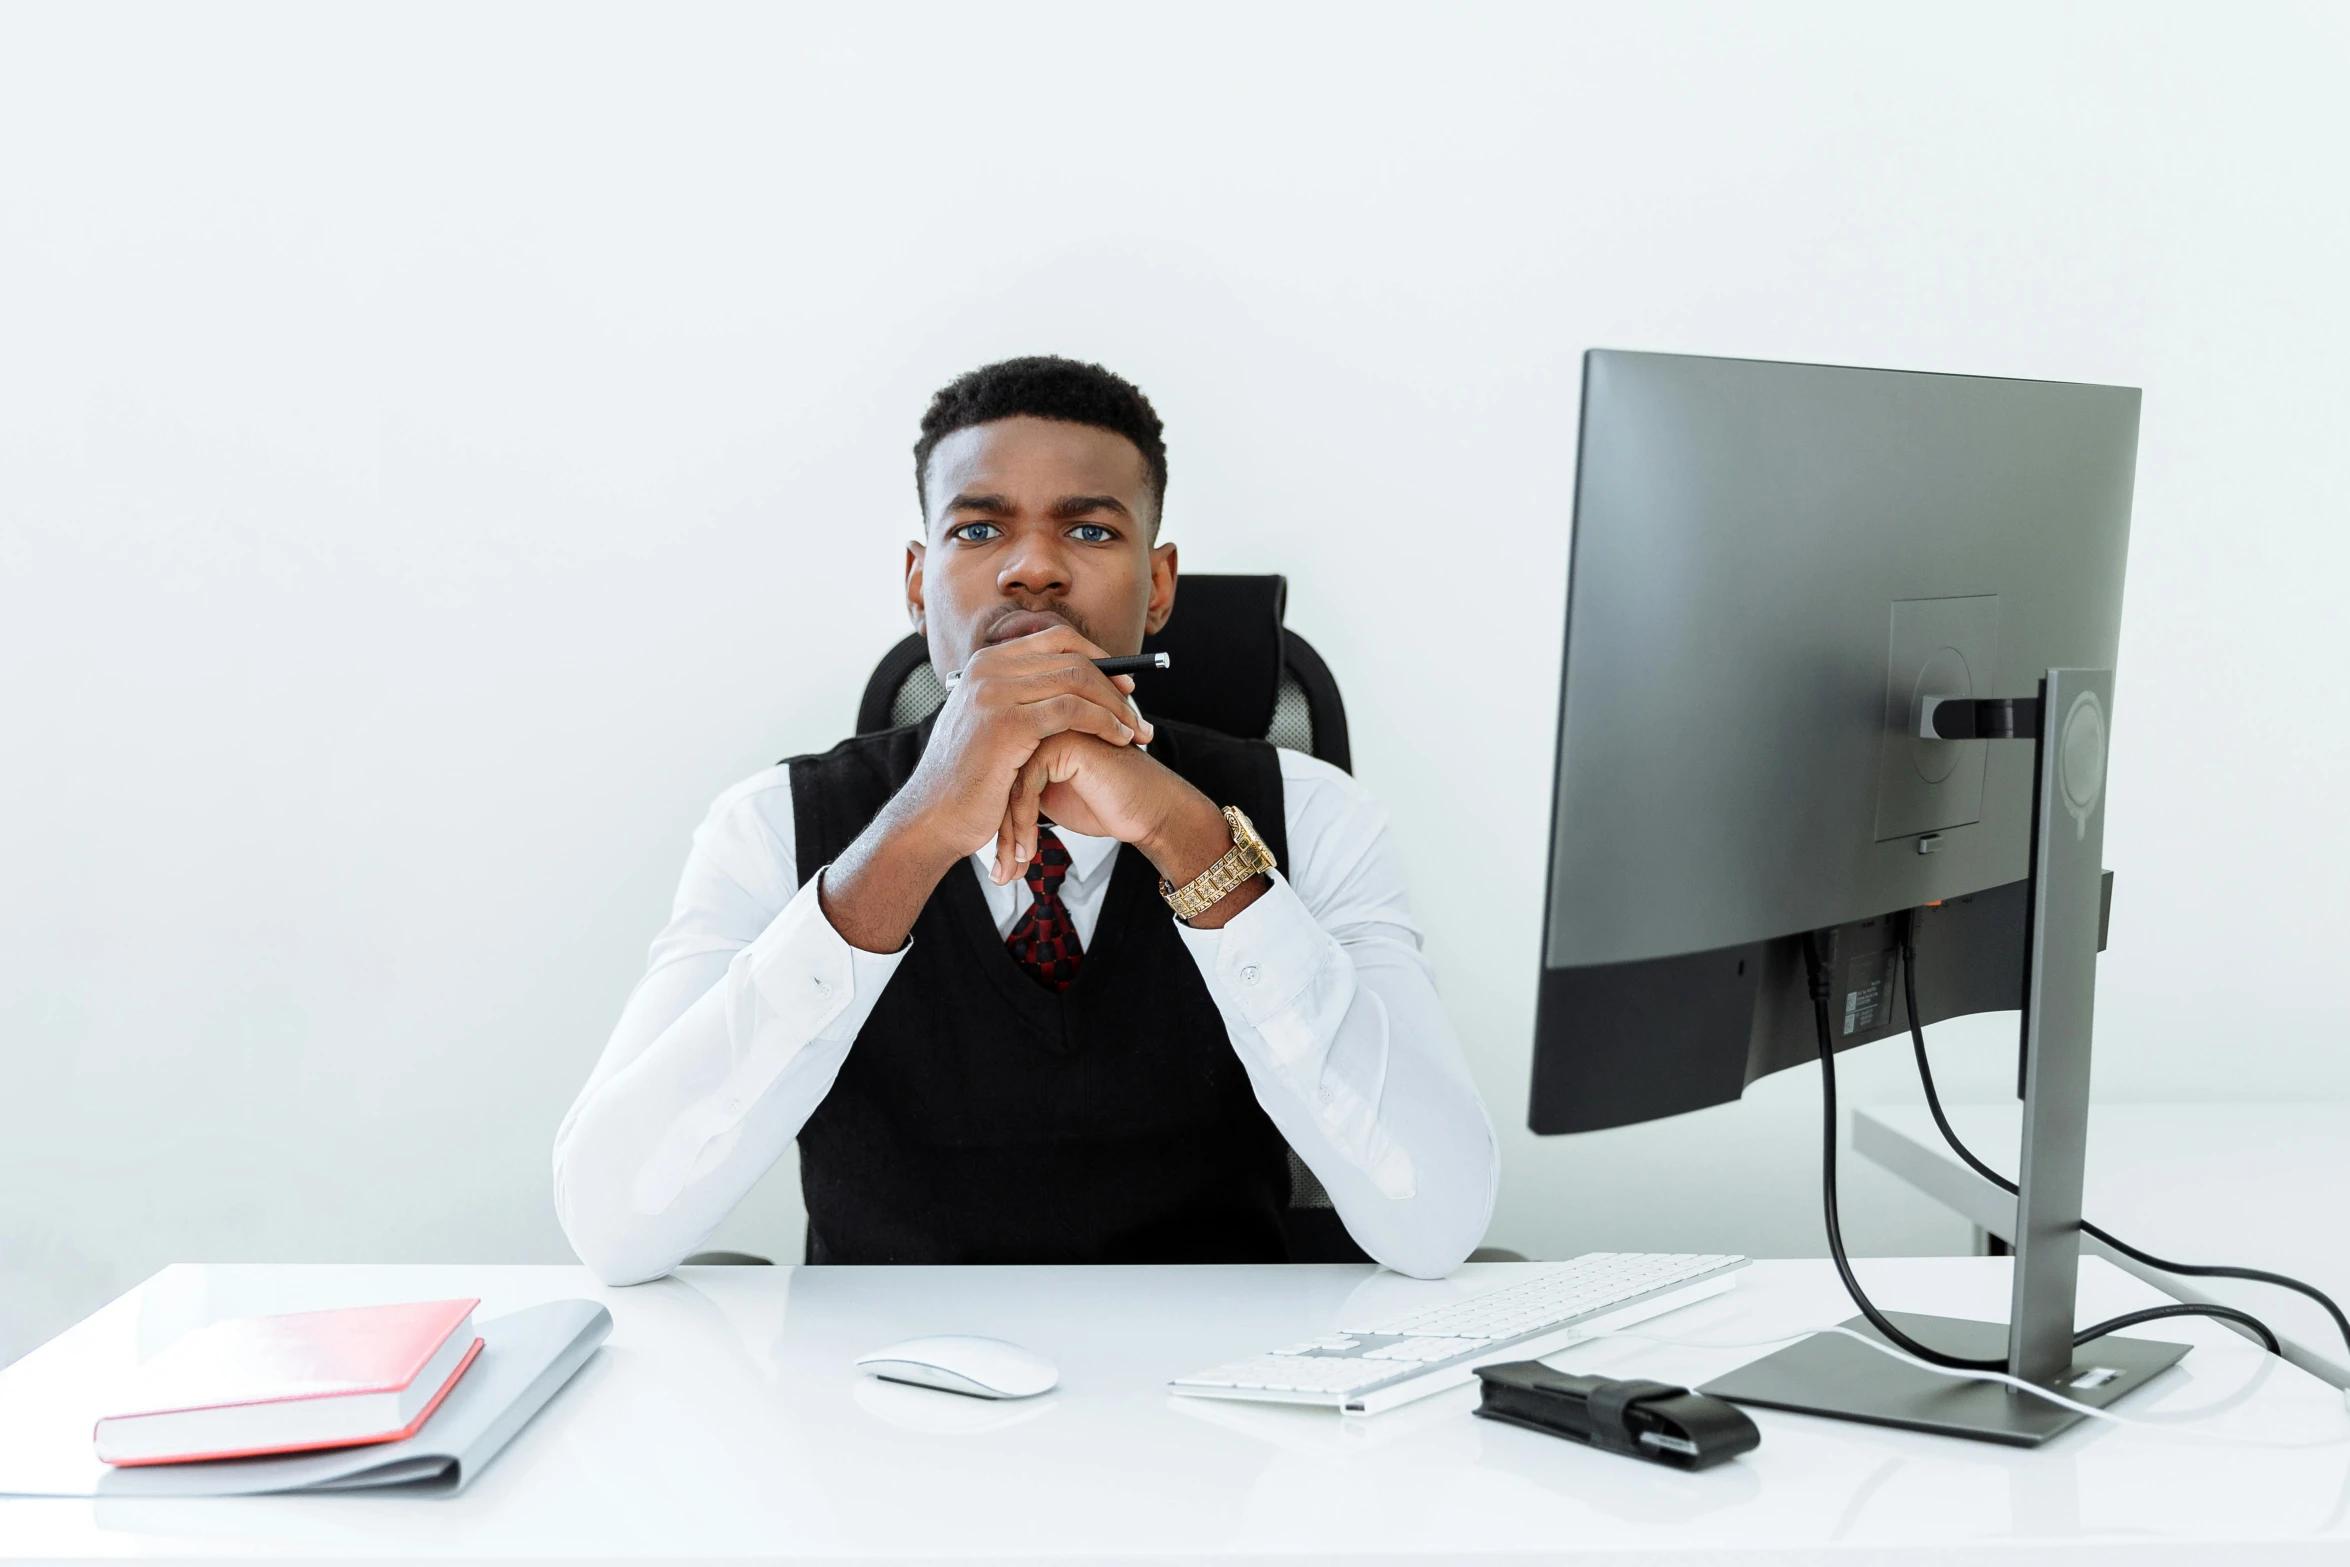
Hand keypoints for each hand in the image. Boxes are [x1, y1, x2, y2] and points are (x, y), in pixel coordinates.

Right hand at [819, 628, 1150, 951]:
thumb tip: (1066, 686)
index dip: (1097, 657)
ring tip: (1137, 732)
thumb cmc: (966, 781)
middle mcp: (988, 668)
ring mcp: (995, 691)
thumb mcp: (989, 726)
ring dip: (1115, 706)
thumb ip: (1018, 699)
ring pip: (1077, 679)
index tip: (1123, 683)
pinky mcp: (1007, 723)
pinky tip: (1121, 740)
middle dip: (1113, 682)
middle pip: (1071, 656)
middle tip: (1138, 709)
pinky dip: (1105, 722)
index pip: (1056, 639)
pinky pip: (1073, 710)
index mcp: (985, 663)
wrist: (932, 818)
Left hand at [995, 733, 1267, 927]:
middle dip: (998, 832)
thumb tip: (979, 813)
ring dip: (1010, 834)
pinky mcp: (1066, 741)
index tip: (996, 864)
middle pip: (998, 777)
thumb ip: (1019, 790)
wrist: (1152, 810)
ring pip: (1008, 782)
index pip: (997, 774)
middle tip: (1000, 873)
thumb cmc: (1108, 804)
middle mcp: (1043, 723)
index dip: (994, 822)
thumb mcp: (1050, 799)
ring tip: (1013, 869)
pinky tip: (1030, 851)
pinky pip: (1027, 784)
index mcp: (1037, 732)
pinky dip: (1024, 824)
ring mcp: (1054, 727)